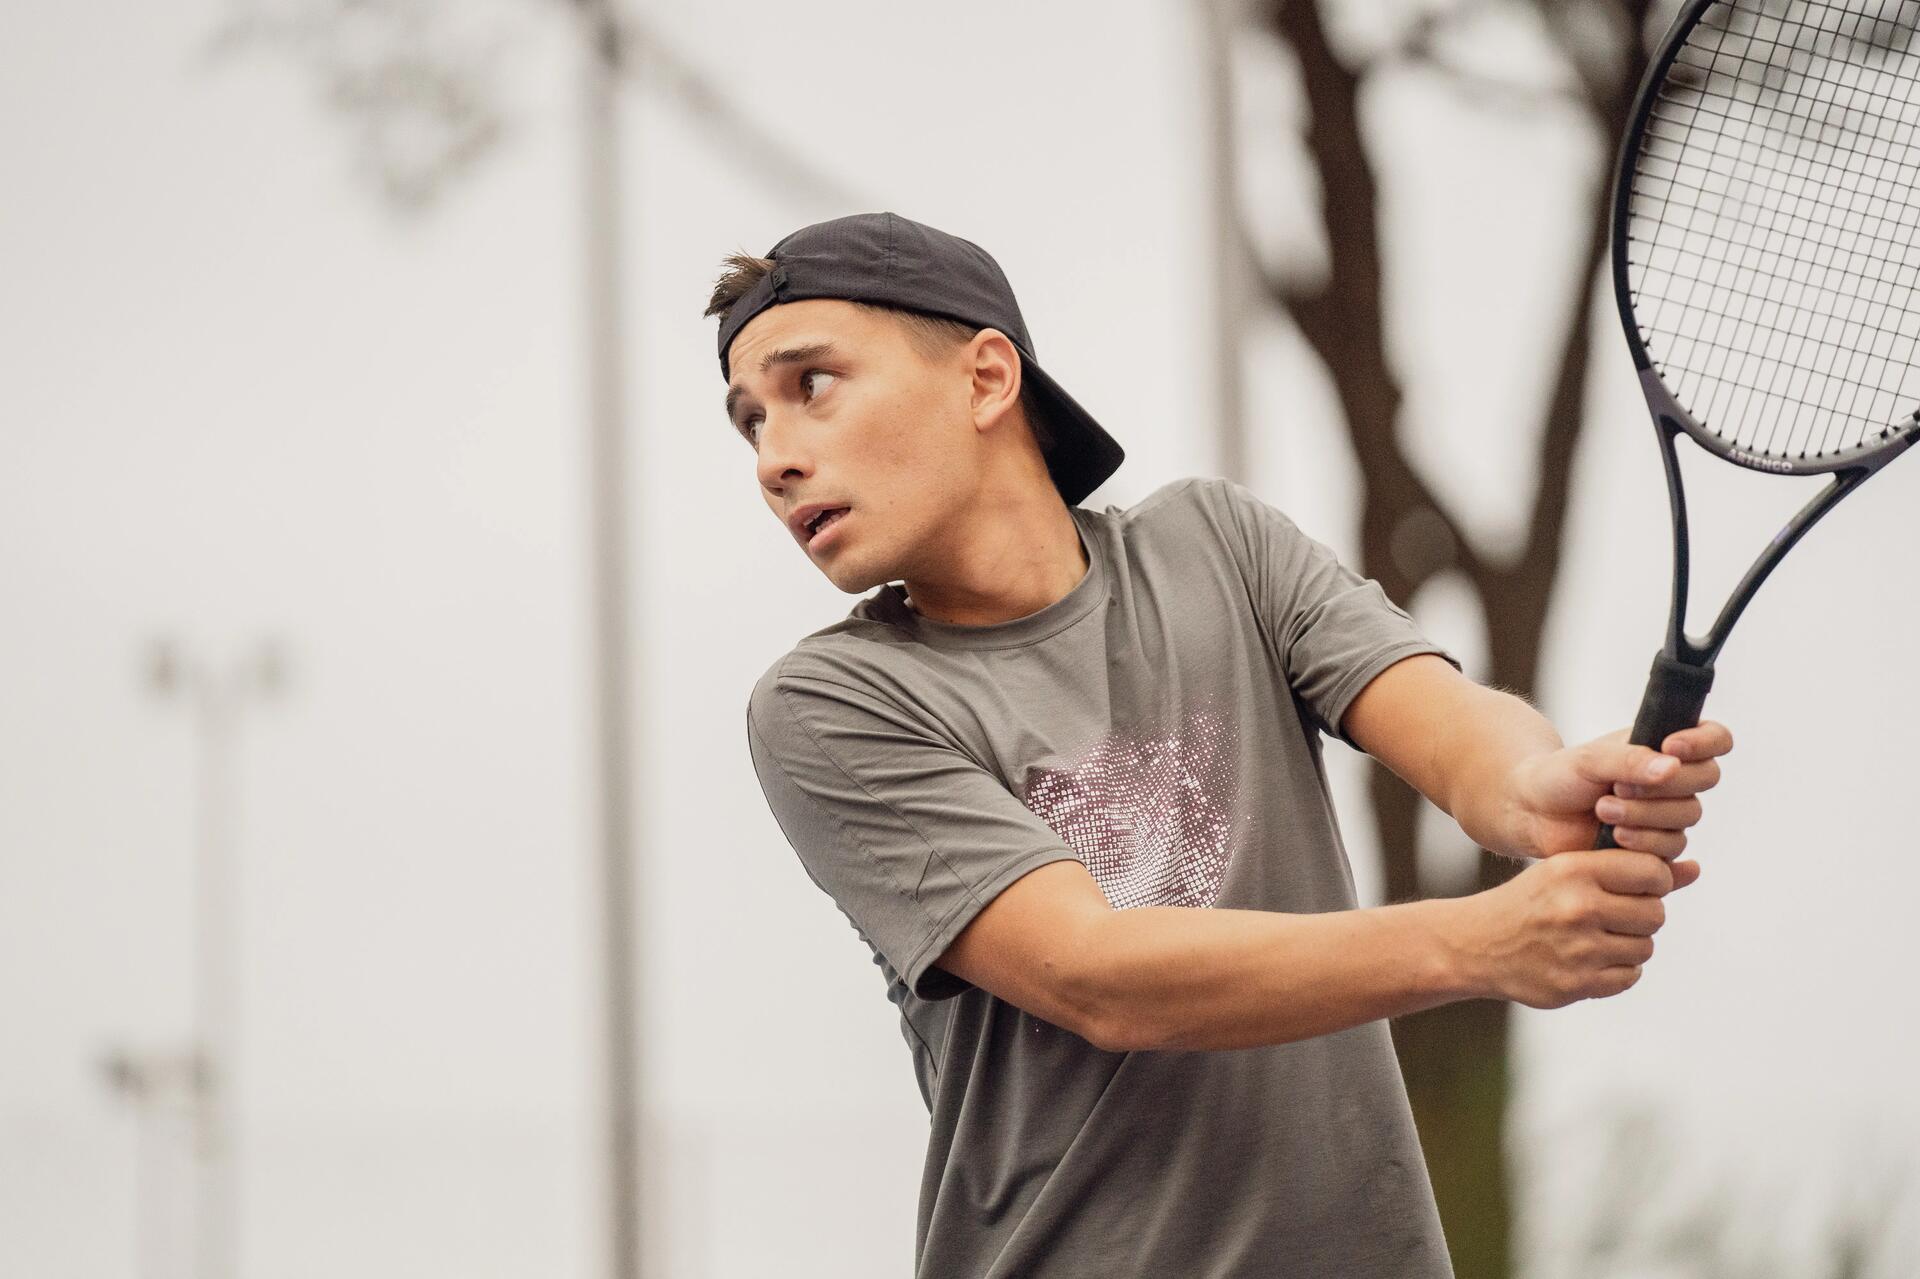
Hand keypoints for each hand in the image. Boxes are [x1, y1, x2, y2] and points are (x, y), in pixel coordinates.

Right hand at [1455, 849, 1675, 1007]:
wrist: (1477, 944)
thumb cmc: (1531, 902)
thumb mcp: (1569, 872)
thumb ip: (1630, 870)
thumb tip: (1697, 867)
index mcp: (1574, 870)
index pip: (1652, 871)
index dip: (1654, 881)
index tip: (1636, 887)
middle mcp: (1578, 907)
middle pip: (1655, 914)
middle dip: (1642, 916)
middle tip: (1615, 915)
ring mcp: (1578, 949)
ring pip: (1644, 948)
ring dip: (1630, 945)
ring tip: (1598, 938)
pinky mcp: (1576, 983)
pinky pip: (1629, 977)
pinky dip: (1617, 971)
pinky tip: (1590, 960)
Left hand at [1505, 721, 1731, 881]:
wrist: (1533, 814)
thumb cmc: (1559, 777)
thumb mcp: (1589, 760)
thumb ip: (1628, 760)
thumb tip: (1671, 766)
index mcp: (1663, 746)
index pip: (1715, 737)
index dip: (1704, 742)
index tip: (1671, 746)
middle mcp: (1672, 779)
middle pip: (1705, 779)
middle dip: (1662, 785)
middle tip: (1617, 788)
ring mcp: (1667, 815)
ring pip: (1687, 818)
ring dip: (1646, 816)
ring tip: (1603, 812)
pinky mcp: (1655, 848)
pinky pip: (1672, 851)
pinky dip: (1642, 844)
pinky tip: (1613, 839)